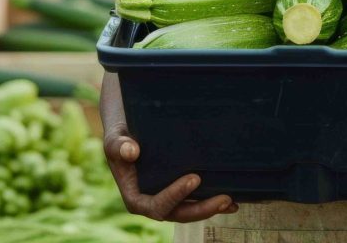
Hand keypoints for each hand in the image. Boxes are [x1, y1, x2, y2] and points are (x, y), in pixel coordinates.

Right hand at [103, 121, 237, 222]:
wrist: (127, 133)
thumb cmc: (119, 136)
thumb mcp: (115, 139)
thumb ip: (119, 145)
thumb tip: (131, 151)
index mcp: (136, 198)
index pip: (157, 206)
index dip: (175, 196)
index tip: (194, 178)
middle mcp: (152, 203)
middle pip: (179, 214)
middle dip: (202, 209)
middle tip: (224, 198)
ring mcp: (166, 199)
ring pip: (190, 211)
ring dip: (211, 208)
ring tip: (231, 201)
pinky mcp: (177, 192)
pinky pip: (194, 200)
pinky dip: (211, 200)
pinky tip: (230, 199)